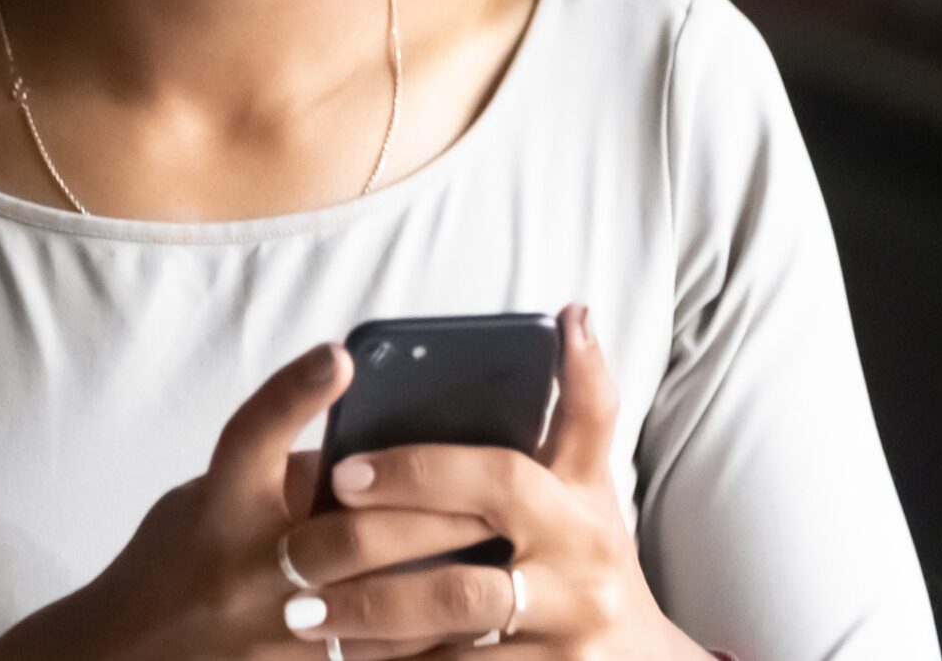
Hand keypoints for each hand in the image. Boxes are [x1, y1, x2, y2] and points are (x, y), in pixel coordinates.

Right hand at [0, 339, 495, 660]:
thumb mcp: (209, 497)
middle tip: (497, 491)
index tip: (341, 355)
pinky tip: (469, 627)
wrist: (125, 654)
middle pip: (349, 531)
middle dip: (431, 512)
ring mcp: (270, 631)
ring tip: (506, 558)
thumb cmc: (174, 560)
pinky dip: (425, 642)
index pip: (251, 436)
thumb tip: (373, 445)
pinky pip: (375, 659)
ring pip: (378, 604)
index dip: (294, 393)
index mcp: (219, 504)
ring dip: (445, 580)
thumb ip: (282, 471)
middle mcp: (243, 566)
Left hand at [285, 304, 704, 657]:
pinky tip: (350, 658)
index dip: (419, 473)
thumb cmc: (593, 549)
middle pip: (461, 581)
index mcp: (582, 513)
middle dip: (377, 572)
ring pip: (447, 644)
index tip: (345, 472)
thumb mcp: (592, 479)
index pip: (499, 479)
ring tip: (306, 617)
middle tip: (300, 556)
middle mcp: (580, 584)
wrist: (641, 658)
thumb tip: (573, 315)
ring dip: (372, 631)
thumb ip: (582, 402)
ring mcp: (563, 649)